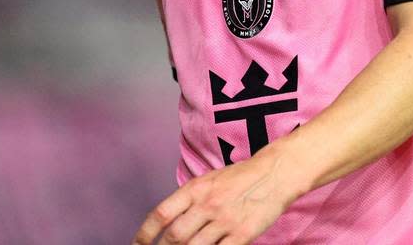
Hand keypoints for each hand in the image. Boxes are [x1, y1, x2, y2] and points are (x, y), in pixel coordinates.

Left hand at [130, 141, 302, 243]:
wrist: (275, 173)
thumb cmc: (240, 177)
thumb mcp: (209, 180)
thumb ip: (190, 198)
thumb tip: (169, 221)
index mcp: (195, 188)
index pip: (161, 214)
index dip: (145, 233)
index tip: (138, 244)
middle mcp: (206, 204)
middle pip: (175, 236)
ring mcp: (224, 220)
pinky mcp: (242, 234)